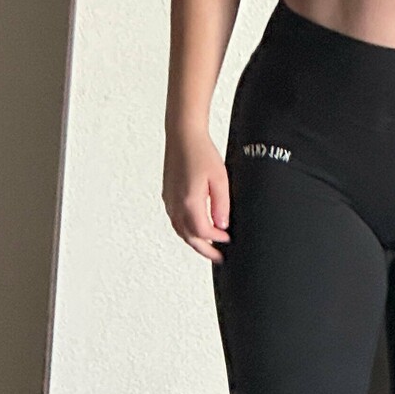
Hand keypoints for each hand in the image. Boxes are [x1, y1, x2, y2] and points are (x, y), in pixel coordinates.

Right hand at [162, 129, 231, 263]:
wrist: (183, 136)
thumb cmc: (201, 152)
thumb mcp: (220, 179)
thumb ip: (222, 205)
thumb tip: (222, 225)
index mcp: (189, 201)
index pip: (203, 231)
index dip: (217, 239)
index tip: (227, 239)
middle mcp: (175, 204)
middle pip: (189, 237)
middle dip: (204, 249)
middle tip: (217, 257)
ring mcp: (169, 200)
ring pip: (180, 231)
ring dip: (194, 241)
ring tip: (207, 246)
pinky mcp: (167, 195)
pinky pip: (175, 221)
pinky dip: (186, 230)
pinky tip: (195, 228)